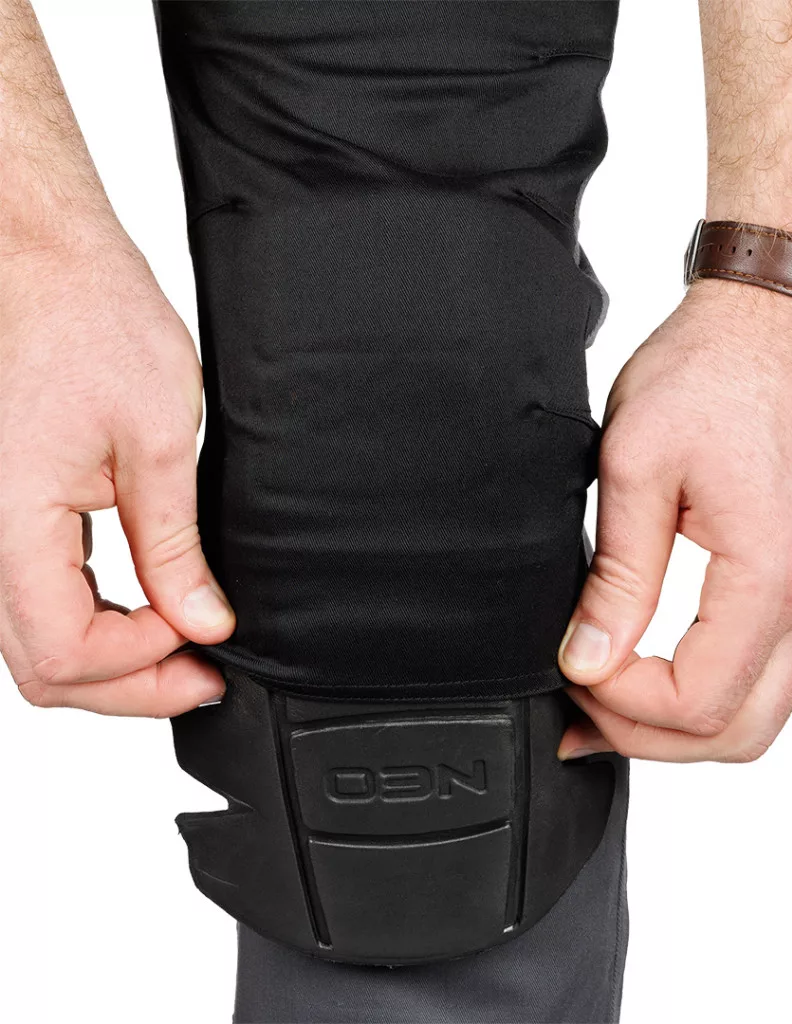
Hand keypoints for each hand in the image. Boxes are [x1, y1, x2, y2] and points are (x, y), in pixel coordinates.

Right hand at [0, 228, 234, 716]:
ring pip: (36, 641)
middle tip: (202, 674)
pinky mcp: (8, 514)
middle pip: (44, 665)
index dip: (142, 665)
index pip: (65, 651)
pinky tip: (146, 612)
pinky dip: (93, 622)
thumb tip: (201, 621)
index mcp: (12, 523)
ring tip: (182, 646)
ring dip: (112, 659)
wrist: (41, 261)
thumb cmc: (91, 319)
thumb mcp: (159, 441)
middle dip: (129, 683)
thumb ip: (173, 547)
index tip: (204, 644)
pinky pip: (37, 598)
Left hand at [557, 278, 791, 762]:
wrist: (780, 320)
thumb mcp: (636, 465)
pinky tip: (655, 663)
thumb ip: (617, 577)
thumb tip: (588, 658)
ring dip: (680, 719)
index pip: (699, 702)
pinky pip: (772, 667)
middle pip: (738, 732)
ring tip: (608, 693)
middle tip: (581, 709)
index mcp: (772, 571)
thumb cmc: (715, 370)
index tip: (571, 672)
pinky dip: (712, 684)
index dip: (621, 706)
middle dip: (649, 736)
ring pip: (760, 710)